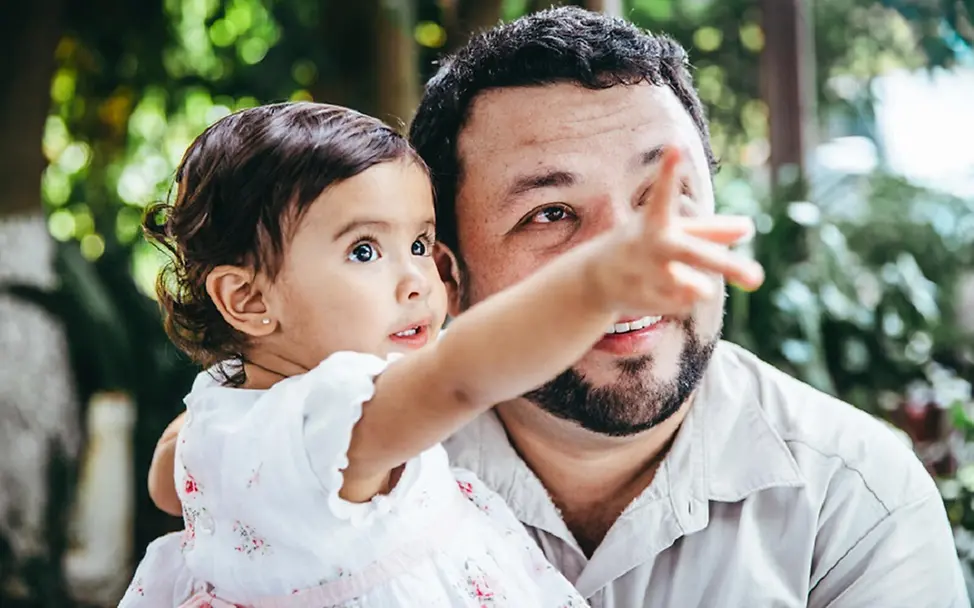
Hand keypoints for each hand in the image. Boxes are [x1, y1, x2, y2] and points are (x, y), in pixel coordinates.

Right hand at [589, 146, 763, 316]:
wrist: (596, 278)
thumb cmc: (642, 245)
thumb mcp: (671, 230)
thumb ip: (710, 230)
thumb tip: (747, 229)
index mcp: (656, 221)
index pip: (663, 195)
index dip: (668, 172)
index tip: (675, 147)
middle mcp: (650, 245)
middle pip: (694, 254)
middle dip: (727, 266)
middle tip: (758, 279)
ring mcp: (644, 274)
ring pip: (691, 287)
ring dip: (700, 288)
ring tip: (702, 288)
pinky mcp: (642, 299)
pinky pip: (683, 302)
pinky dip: (683, 297)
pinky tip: (663, 290)